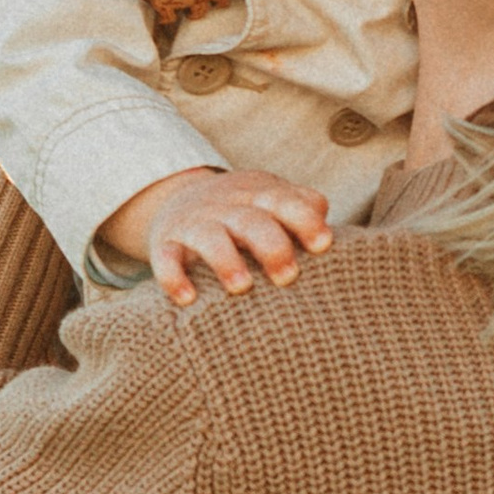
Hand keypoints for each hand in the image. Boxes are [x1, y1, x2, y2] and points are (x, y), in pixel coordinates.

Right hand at [100, 166, 332, 307]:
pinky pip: (165, 258)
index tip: (322, 245)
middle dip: (271, 246)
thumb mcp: (271, 198)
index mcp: (258, 194)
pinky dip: (173, 277)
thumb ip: (302, 207)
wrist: (180, 197)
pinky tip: (188, 299)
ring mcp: (194, 224)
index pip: (284, 201)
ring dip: (225, 260)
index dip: (304, 220)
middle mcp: (226, 206)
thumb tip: (328, 228)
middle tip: (288, 277)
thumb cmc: (245, 210)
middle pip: (250, 221)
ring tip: (242, 287)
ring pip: (209, 237)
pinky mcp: (165, 244)